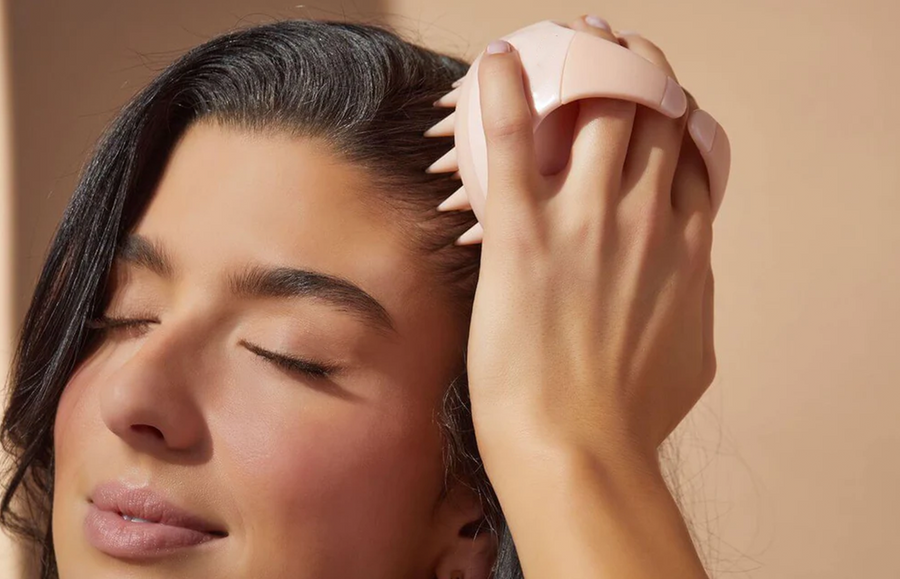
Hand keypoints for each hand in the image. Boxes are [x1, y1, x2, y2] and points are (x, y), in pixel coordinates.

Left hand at [465, 17, 717, 468]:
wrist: (580, 449)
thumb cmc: (629, 417)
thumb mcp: (692, 357)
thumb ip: (695, 304)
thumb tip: (689, 283)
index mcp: (687, 247)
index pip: (692, 156)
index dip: (676, 120)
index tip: (657, 106)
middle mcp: (646, 219)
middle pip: (652, 117)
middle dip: (641, 75)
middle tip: (615, 56)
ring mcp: (586, 220)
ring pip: (599, 112)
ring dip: (590, 68)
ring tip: (574, 47)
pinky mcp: (524, 232)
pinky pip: (512, 140)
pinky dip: (503, 91)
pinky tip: (495, 61)